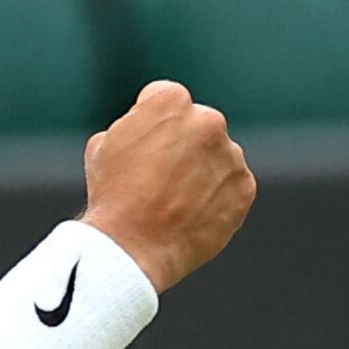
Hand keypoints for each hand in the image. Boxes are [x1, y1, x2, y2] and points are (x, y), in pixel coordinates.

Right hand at [82, 80, 255, 290]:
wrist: (133, 247)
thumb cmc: (113, 196)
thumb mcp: (103, 145)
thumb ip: (133, 126)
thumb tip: (142, 132)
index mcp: (172, 101)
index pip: (165, 101)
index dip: (150, 125)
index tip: (144, 148)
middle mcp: (208, 121)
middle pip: (197, 126)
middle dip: (183, 145)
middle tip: (161, 178)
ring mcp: (231, 155)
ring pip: (218, 156)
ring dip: (203, 171)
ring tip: (175, 201)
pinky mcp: (245, 188)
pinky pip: (232, 186)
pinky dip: (217, 197)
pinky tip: (192, 214)